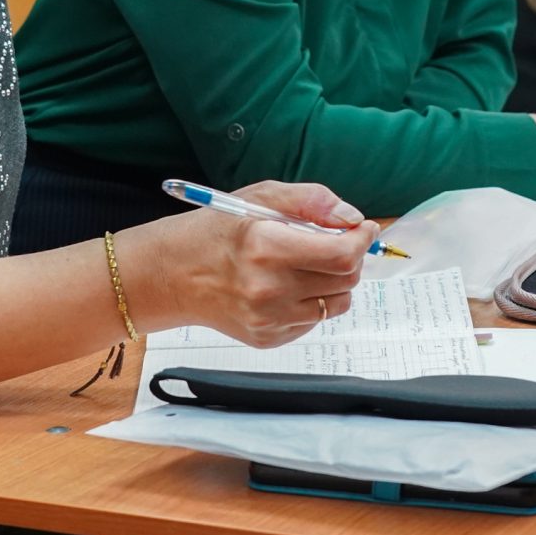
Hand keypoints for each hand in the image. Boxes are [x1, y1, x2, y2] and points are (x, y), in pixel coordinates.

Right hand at [118, 181, 375, 349]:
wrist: (172, 275)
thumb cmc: (214, 232)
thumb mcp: (259, 196)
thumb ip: (310, 201)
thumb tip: (350, 217)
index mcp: (266, 247)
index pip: (340, 255)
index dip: (361, 240)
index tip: (363, 229)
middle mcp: (268, 288)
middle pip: (345, 280)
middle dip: (350, 258)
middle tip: (335, 242)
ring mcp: (269, 319)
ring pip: (336, 303)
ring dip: (334, 281)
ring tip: (307, 264)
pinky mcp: (268, 338)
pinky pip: (314, 320)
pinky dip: (312, 300)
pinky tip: (285, 284)